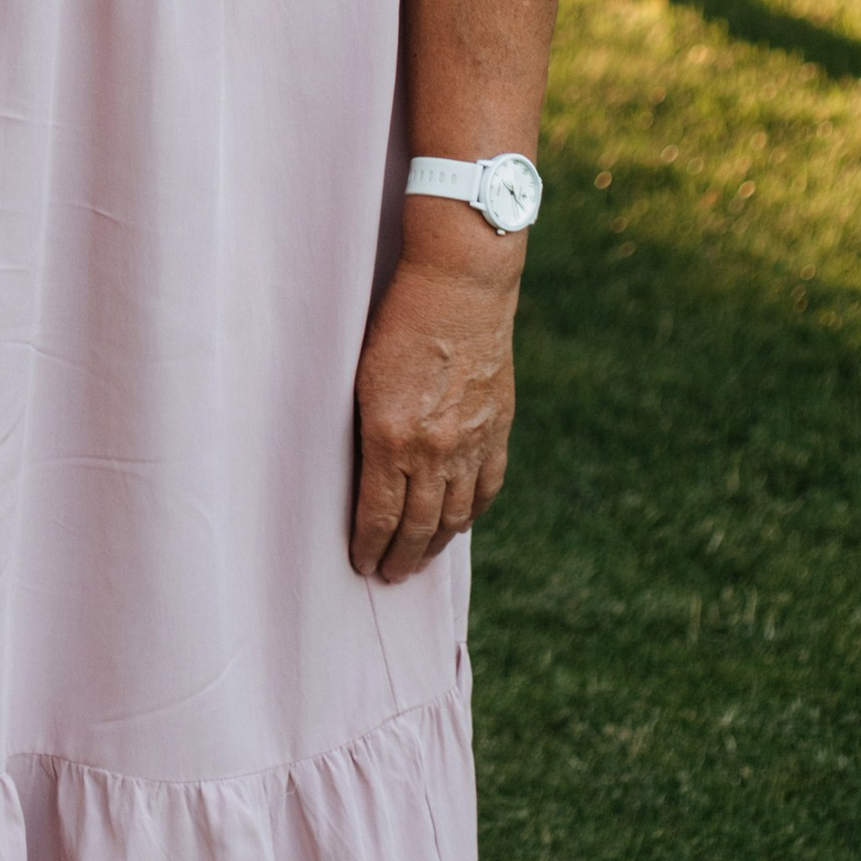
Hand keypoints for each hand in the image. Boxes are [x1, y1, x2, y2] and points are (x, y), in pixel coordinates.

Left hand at [350, 234, 520, 583]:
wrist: (459, 284)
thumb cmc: (397, 319)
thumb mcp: (362, 376)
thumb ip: (367, 431)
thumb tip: (365, 477)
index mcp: (391, 436)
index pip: (379, 514)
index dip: (369, 546)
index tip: (361, 564)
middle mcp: (434, 449)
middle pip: (418, 525)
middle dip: (401, 557)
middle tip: (390, 576)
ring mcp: (472, 441)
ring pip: (455, 515)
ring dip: (436, 543)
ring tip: (420, 559)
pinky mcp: (498, 427)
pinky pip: (487, 487)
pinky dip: (473, 511)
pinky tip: (461, 523)